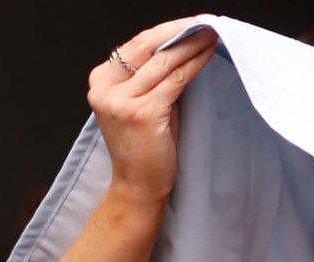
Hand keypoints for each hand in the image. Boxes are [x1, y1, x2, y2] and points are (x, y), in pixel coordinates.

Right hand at [87, 20, 220, 206]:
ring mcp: (122, 100)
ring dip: (191, 45)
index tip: (187, 23)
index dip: (163, 32)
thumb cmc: (145, 148)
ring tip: (212, 34)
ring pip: (163, 61)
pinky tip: (208, 55)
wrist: (137, 187)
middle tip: (203, 22)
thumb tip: (178, 52)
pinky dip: (194, 65)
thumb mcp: (141, 106)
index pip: (134, 46)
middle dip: (177, 32)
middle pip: (146, 47)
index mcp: (101, 81)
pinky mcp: (143, 112)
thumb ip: (150, 81)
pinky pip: (175, 80)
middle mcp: (106, 87)